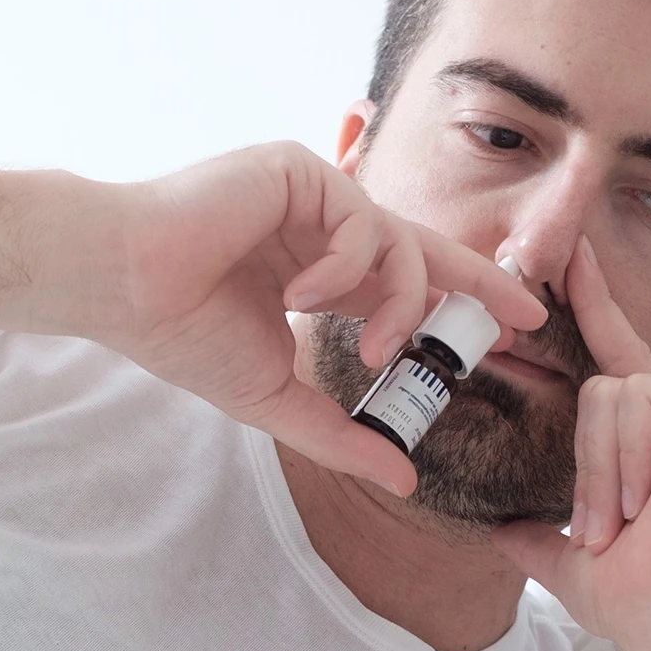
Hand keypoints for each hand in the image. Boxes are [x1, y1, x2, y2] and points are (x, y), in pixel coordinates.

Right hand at [108, 143, 542, 494]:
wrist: (121, 286)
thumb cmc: (181, 333)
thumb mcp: (275, 399)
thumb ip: (342, 436)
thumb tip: (406, 481)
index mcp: (315, 271)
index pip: (403, 283)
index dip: (454, 306)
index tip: (507, 335)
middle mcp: (320, 226)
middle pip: (422, 249)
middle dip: (477, 284)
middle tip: (529, 317)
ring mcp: (310, 194)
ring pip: (399, 242)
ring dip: (399, 305)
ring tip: (370, 351)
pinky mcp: (298, 169)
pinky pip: (360, 220)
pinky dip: (344, 267)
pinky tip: (300, 297)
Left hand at [491, 237, 650, 650]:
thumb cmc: (638, 598)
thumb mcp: (574, 562)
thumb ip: (540, 538)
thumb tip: (504, 533)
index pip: (616, 365)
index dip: (594, 307)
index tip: (573, 255)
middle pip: (601, 387)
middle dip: (590, 467)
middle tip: (610, 530)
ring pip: (608, 395)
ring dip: (603, 472)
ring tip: (630, 523)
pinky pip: (634, 399)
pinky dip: (626, 458)